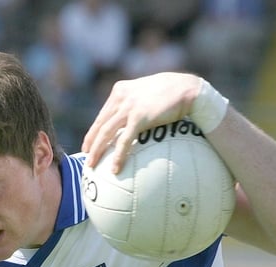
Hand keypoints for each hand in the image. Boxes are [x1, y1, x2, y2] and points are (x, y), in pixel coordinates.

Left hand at [81, 72, 201, 173]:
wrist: (188, 89)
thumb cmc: (173, 91)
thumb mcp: (147, 92)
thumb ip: (136, 101)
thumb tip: (132, 120)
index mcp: (120, 90)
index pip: (103, 114)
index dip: (93, 131)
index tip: (88, 145)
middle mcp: (121, 97)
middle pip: (100, 124)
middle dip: (91, 143)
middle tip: (86, 157)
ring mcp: (129, 107)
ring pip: (106, 133)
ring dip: (97, 151)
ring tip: (92, 165)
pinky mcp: (139, 117)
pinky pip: (125, 140)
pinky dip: (118, 155)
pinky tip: (115, 168)